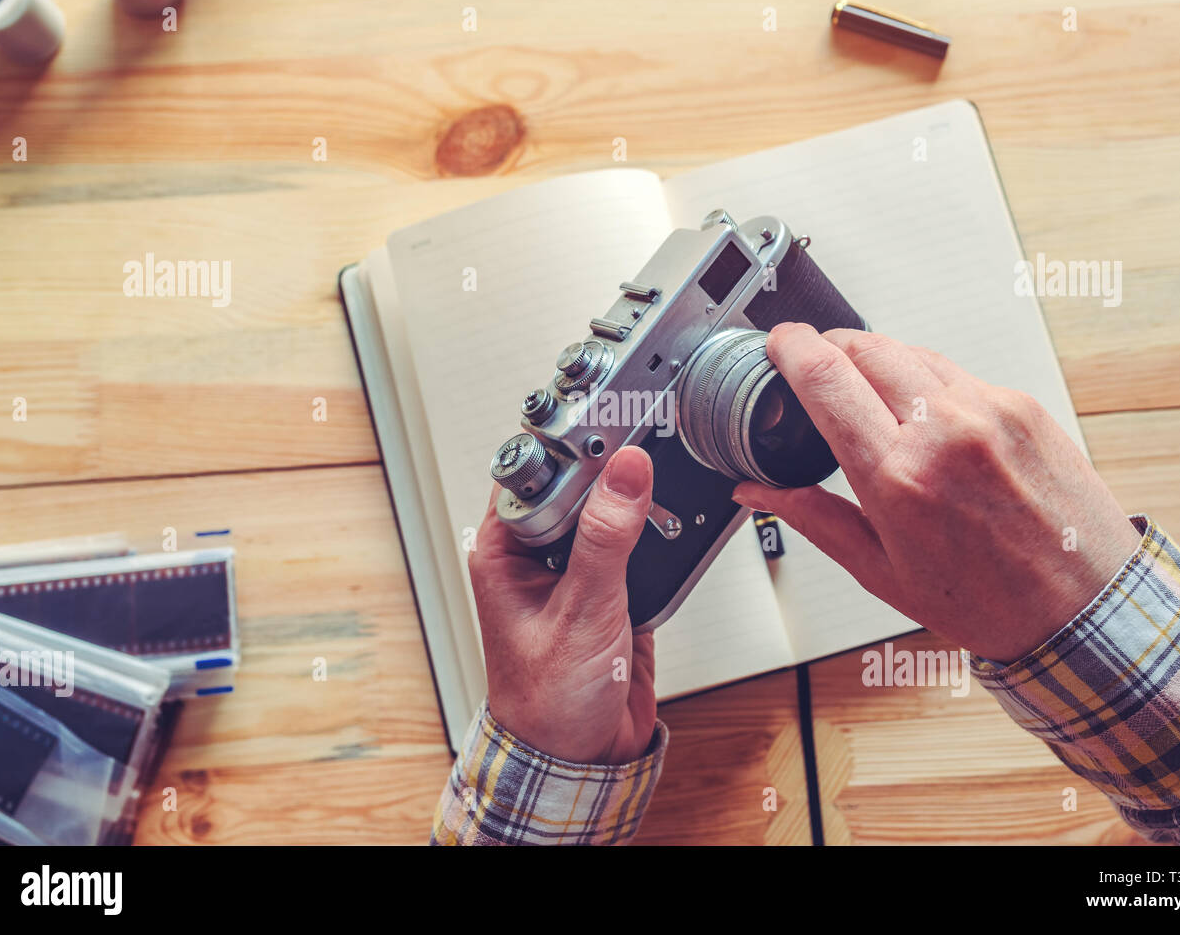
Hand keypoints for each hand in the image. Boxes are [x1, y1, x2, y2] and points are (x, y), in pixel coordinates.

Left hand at [468, 445, 657, 763]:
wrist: (584, 757)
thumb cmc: (548, 701)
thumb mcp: (580, 611)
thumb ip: (606, 538)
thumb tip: (625, 471)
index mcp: (506, 553)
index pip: (537, 475)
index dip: (572, 446)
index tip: (610, 421)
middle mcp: (538, 556)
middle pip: (577, 486)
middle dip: (611, 467)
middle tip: (646, 438)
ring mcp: (577, 571)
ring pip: (610, 512)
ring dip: (639, 501)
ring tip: (665, 475)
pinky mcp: (614, 589)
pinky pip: (638, 544)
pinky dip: (658, 532)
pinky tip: (673, 521)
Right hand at [733, 324, 1142, 663]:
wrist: (1086, 609)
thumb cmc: (990, 602)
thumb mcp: (880, 571)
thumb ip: (812, 518)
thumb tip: (760, 492)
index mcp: (899, 477)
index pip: (826, 378)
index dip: (790, 348)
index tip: (779, 343)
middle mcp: (946, 431)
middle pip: (865, 346)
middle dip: (828, 346)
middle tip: (814, 365)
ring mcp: (990, 411)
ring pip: (910, 350)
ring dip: (876, 359)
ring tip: (866, 395)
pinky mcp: (1022, 405)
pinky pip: (955, 371)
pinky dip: (924, 380)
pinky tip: (920, 412)